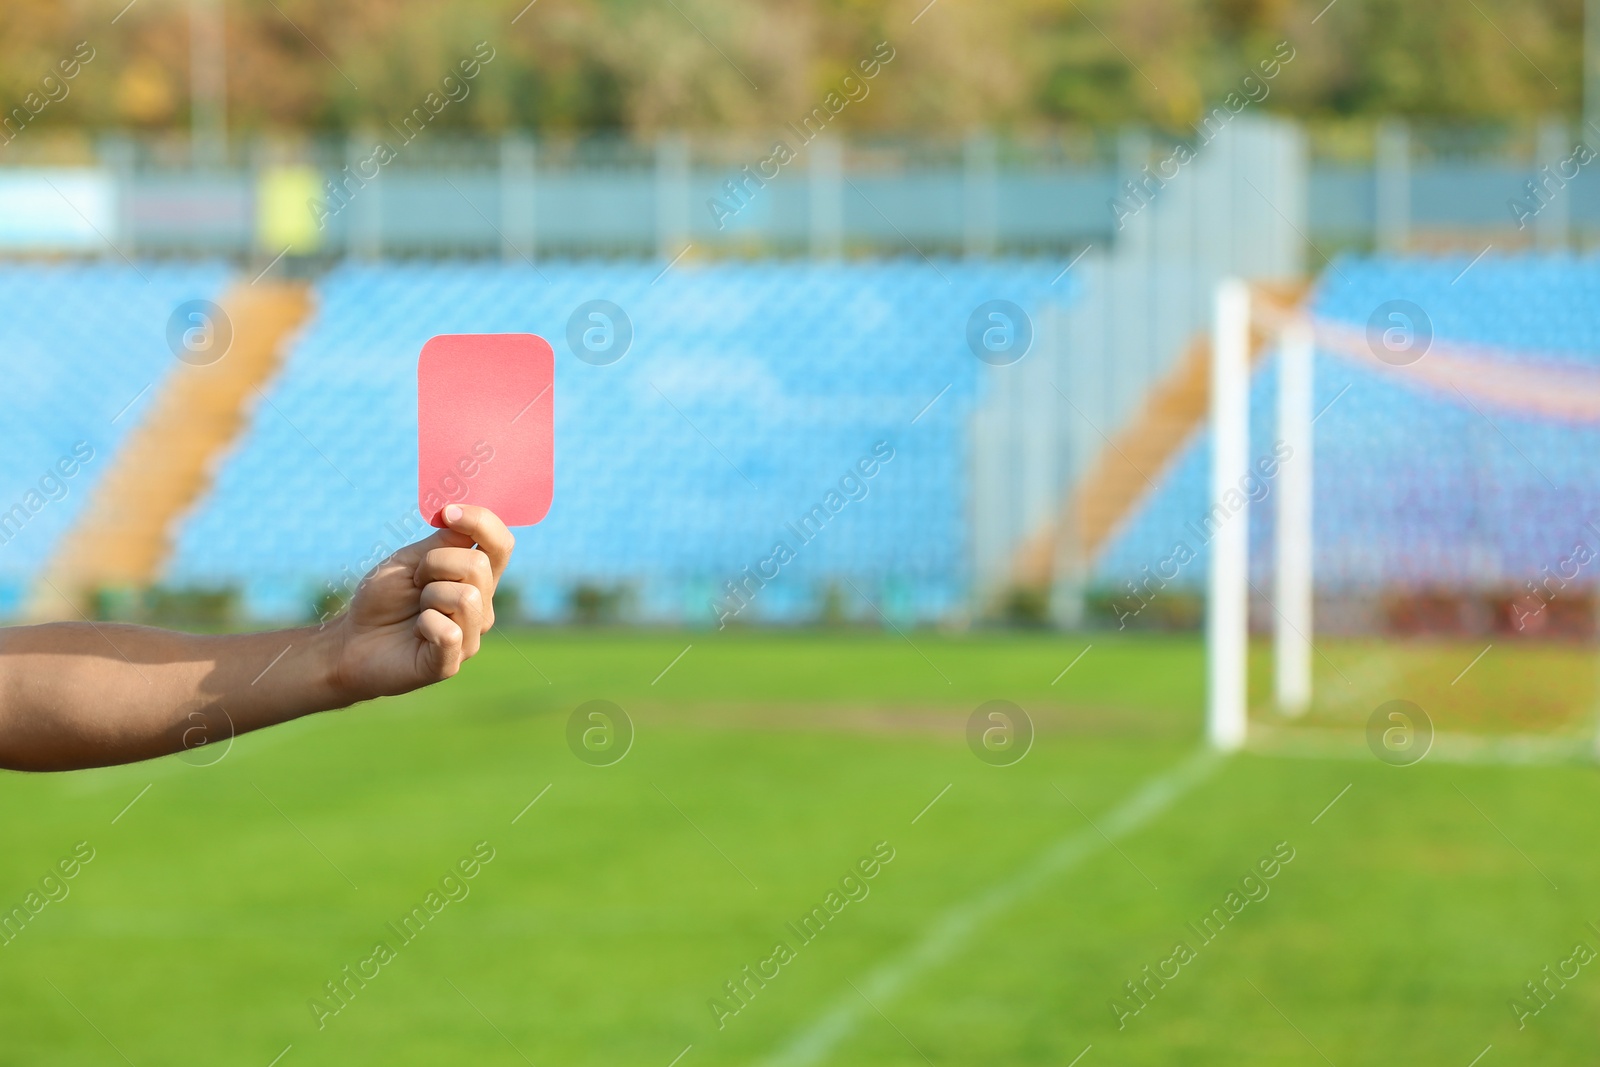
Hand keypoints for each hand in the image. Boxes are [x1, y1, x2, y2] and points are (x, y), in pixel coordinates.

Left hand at [328, 504, 514, 699]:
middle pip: (478, 566)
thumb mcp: (410, 560)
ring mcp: (469, 636)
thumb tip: (463, 514)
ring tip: (416, 610)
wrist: (351, 641)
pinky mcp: (451, 663)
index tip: (447, 513)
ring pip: (466, 597)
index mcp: (475, 579)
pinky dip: (425, 625)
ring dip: (429, 595)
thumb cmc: (382, 599)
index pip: (501, 544)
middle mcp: (481, 606)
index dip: (481, 522)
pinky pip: (450, 633)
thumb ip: (443, 542)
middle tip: (415, 582)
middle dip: (435, 564)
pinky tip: (416, 634)